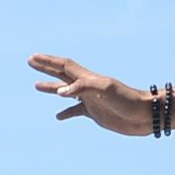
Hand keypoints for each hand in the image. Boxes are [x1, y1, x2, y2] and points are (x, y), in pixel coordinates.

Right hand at [29, 53, 151, 134]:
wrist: (144, 115)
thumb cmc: (128, 100)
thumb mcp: (105, 90)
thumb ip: (82, 88)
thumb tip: (61, 93)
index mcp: (88, 78)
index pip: (63, 66)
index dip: (48, 61)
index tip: (33, 57)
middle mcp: (87, 87)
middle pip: (61, 74)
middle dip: (46, 68)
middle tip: (30, 62)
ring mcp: (90, 100)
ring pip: (65, 92)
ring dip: (51, 88)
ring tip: (36, 86)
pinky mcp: (95, 113)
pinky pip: (75, 111)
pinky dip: (66, 113)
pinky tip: (58, 117)